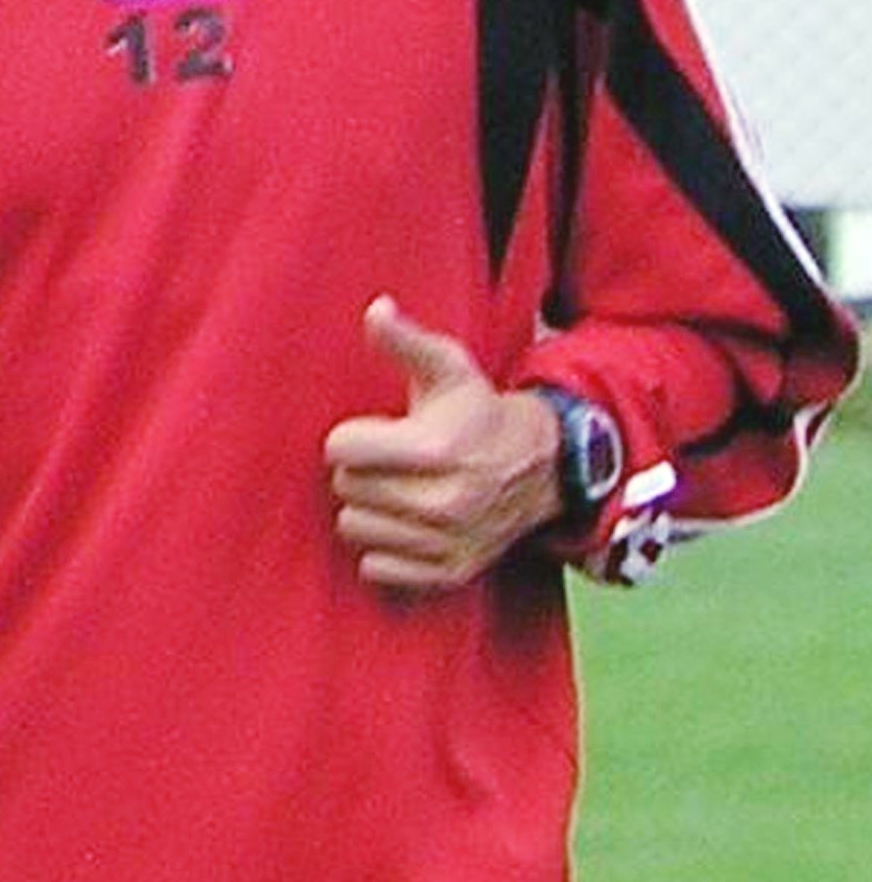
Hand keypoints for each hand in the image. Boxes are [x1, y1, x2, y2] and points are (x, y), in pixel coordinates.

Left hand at [325, 296, 561, 591]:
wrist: (539, 466)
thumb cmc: (478, 411)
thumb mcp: (448, 368)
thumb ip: (405, 340)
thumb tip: (375, 309)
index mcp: (437, 449)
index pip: (342, 451)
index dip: (350, 437)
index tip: (373, 433)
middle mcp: (445, 501)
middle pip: (347, 489)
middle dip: (359, 471)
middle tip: (388, 461)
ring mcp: (449, 541)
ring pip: (355, 529)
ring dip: (367, 509)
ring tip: (396, 489)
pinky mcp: (450, 571)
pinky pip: (377, 569)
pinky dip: (382, 548)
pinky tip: (404, 523)